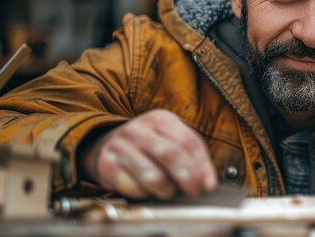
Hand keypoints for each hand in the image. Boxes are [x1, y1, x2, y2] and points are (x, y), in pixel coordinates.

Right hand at [81, 109, 216, 198]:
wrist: (106, 146)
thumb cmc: (148, 148)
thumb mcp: (172, 143)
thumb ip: (195, 160)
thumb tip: (209, 183)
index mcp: (160, 119)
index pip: (188, 141)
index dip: (201, 166)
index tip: (207, 185)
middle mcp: (138, 129)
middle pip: (170, 154)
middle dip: (187, 177)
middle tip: (193, 191)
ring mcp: (120, 146)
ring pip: (152, 176)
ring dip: (165, 190)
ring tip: (166, 191)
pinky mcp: (106, 165)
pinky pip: (133, 187)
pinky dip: (144, 194)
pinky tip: (144, 189)